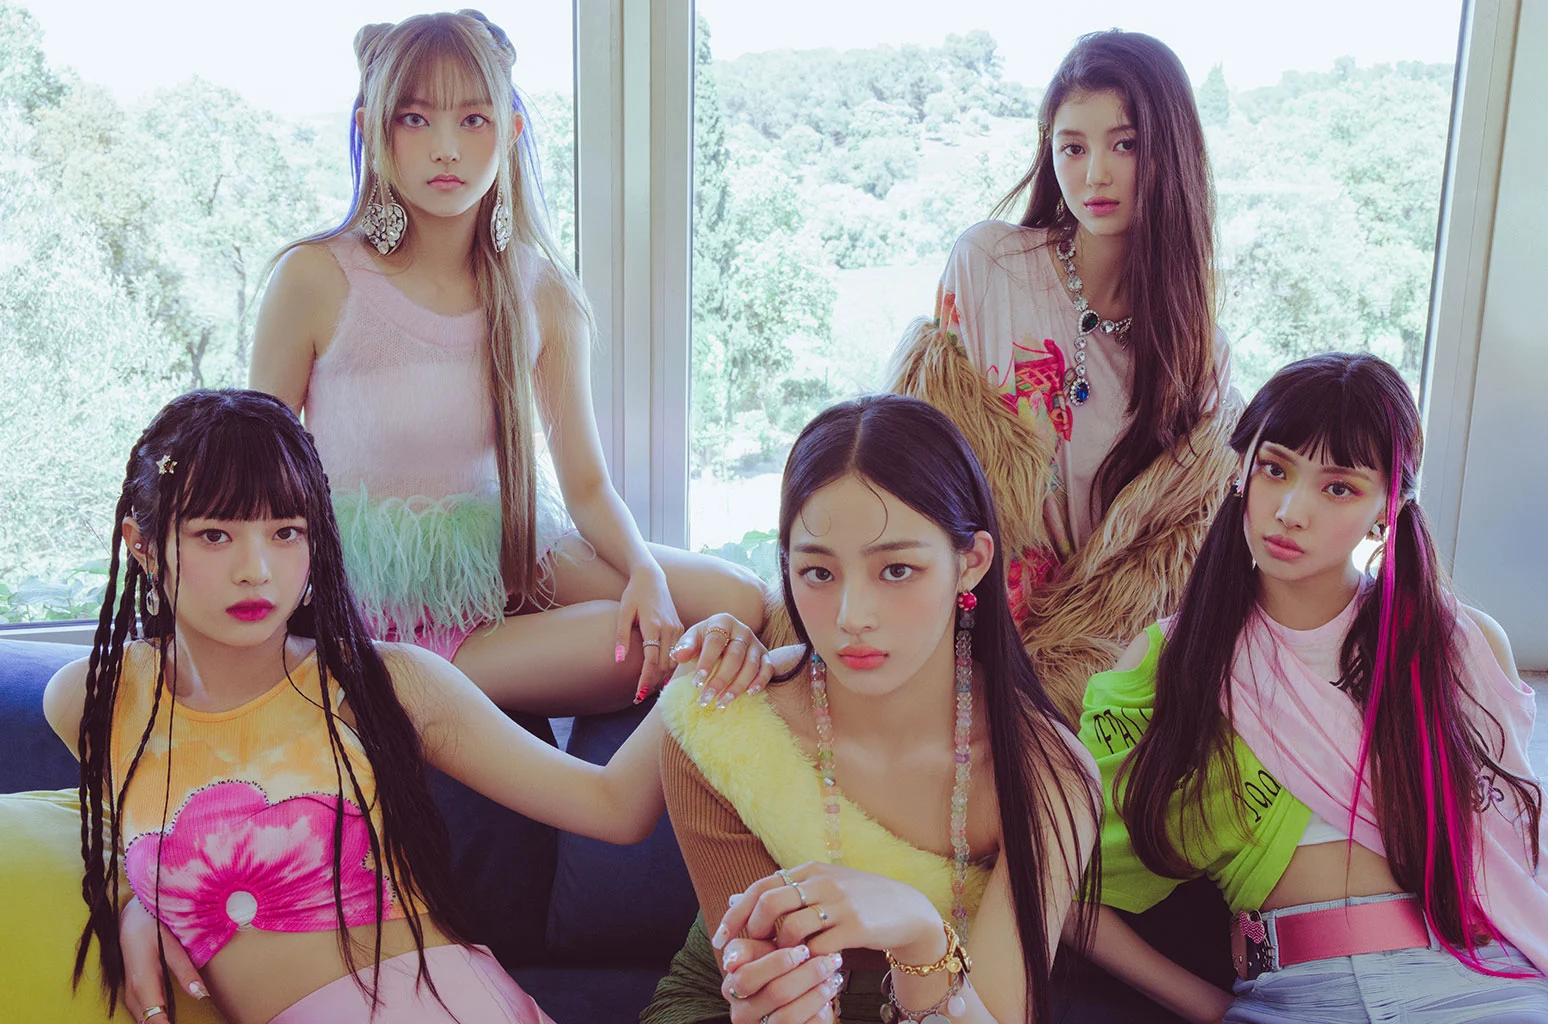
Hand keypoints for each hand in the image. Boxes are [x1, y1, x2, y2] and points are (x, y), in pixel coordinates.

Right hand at [121, 897, 208, 1018]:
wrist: (132, 913)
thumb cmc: (154, 925)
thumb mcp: (173, 946)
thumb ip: (186, 972)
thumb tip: (202, 995)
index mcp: (144, 981)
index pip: (154, 1017)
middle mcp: (133, 990)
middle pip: (145, 1021)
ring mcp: (129, 989)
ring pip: (140, 1017)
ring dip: (155, 1022)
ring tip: (173, 1023)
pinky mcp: (131, 986)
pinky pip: (139, 1010)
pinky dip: (150, 1018)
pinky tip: (163, 1019)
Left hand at [616, 566, 683, 702]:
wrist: (652, 578)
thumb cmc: (634, 594)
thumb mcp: (623, 613)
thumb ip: (622, 637)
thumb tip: (619, 661)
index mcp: (654, 625)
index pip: (651, 661)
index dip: (645, 680)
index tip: (637, 695)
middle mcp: (669, 629)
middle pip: (664, 665)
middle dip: (653, 683)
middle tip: (640, 697)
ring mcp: (678, 629)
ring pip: (674, 661)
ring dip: (662, 677)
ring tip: (649, 689)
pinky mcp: (681, 629)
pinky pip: (678, 653)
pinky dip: (670, 666)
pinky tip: (660, 674)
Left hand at [669, 613, 779, 709]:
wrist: (723, 643)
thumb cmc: (704, 643)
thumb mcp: (692, 641)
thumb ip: (685, 647)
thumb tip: (678, 656)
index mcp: (722, 622)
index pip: (715, 642)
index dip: (706, 662)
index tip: (696, 683)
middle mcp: (742, 630)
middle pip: (734, 656)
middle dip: (720, 679)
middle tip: (706, 698)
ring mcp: (756, 643)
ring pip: (750, 666)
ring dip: (737, 686)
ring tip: (722, 702)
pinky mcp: (765, 656)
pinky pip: (767, 669)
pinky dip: (760, 681)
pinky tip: (749, 694)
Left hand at [714, 862, 944, 963]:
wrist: (906, 909)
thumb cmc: (857, 900)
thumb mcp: (821, 886)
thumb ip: (784, 891)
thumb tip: (735, 899)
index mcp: (810, 871)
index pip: (760, 887)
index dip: (736, 913)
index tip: (720, 938)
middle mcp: (822, 882)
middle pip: (770, 903)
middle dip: (752, 931)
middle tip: (749, 951)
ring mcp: (840, 904)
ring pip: (791, 929)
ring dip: (781, 950)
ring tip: (785, 960)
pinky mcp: (856, 927)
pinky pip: (818, 949)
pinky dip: (807, 962)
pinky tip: (808, 968)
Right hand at [721, 936, 841, 1023]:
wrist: (792, 1003)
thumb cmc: (780, 969)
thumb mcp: (767, 951)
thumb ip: (759, 934)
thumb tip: (752, 905)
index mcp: (732, 983)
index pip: (747, 974)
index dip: (777, 962)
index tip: (802, 950)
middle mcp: (740, 1010)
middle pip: (774, 993)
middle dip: (805, 974)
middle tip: (828, 960)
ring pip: (788, 1015)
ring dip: (816, 994)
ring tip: (833, 977)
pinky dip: (820, 1012)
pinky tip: (830, 996)